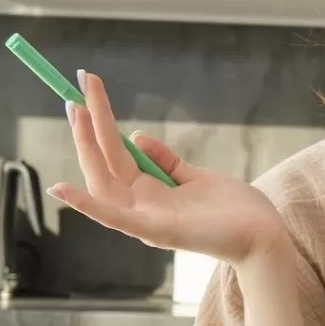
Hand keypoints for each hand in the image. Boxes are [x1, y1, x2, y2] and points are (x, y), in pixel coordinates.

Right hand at [46, 71, 289, 263]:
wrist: (263, 235)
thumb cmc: (232, 209)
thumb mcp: (194, 176)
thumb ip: (165, 160)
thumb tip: (135, 136)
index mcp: (148, 192)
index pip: (114, 153)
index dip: (100, 122)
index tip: (86, 90)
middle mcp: (140, 205)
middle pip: (103, 162)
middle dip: (88, 127)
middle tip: (74, 90)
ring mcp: (145, 219)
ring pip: (103, 182)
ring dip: (85, 148)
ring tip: (74, 113)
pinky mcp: (157, 232)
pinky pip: (115, 218)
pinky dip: (87, 205)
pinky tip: (61, 190)